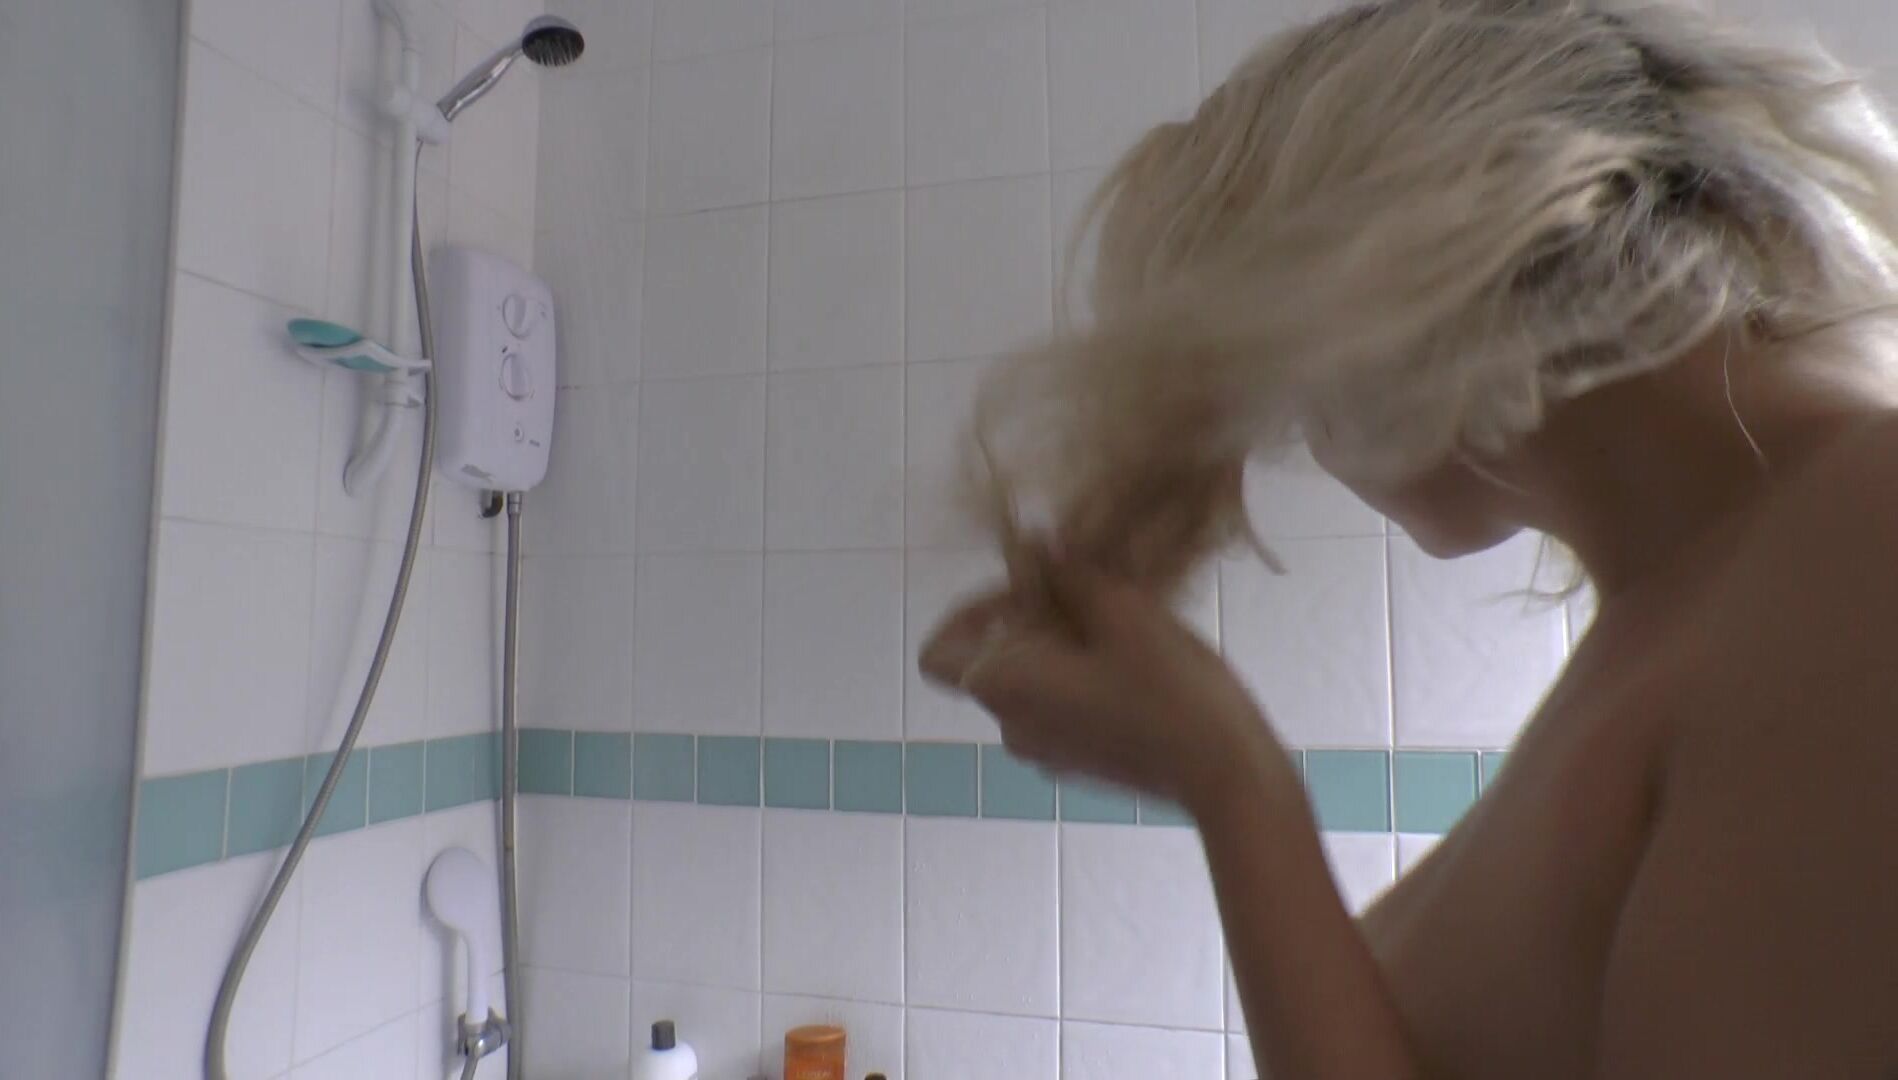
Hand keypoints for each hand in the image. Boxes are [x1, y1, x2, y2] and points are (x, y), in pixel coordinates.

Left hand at [918, 552, 1292, 814]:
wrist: (1226, 775)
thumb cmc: (1167, 687)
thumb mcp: (1120, 610)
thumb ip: (1067, 574)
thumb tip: (1033, 546)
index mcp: (1003, 688)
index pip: (938, 651)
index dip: (971, 608)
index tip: (1027, 586)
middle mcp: (1011, 726)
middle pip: (995, 657)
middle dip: (1035, 614)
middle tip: (1094, 589)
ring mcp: (1046, 753)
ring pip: (1035, 679)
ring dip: (1066, 642)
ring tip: (1126, 620)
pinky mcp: (1082, 763)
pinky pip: (1064, 705)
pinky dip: (1085, 675)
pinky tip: (1141, 659)